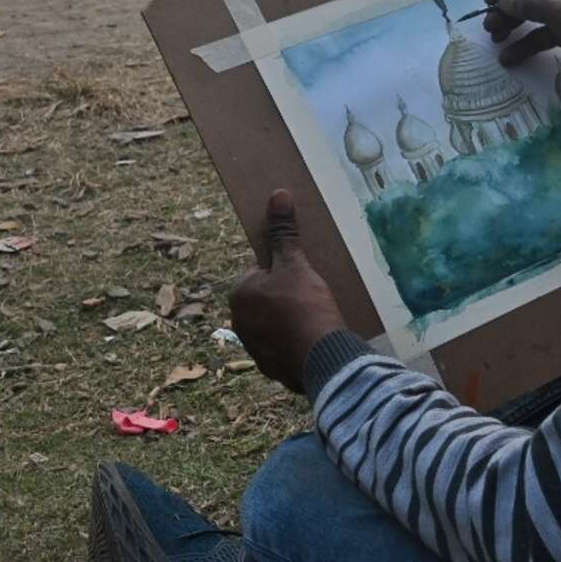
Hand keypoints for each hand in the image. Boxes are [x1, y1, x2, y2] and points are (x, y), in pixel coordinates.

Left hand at [229, 190, 345, 393]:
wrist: (322, 359)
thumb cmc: (304, 305)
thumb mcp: (295, 263)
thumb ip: (283, 231)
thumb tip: (277, 194)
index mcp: (240, 294)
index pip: (260, 270)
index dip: (284, 268)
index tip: (303, 273)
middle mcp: (238, 321)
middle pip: (266, 297)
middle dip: (285, 294)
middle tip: (312, 294)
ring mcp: (253, 348)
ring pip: (273, 322)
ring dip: (289, 318)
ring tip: (315, 315)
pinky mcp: (270, 367)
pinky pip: (282, 345)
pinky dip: (294, 340)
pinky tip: (312, 337)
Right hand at [483, 0, 560, 96]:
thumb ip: (533, 5)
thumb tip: (503, 0)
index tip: (492, 0)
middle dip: (508, 8)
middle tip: (489, 25)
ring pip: (532, 15)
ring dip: (512, 26)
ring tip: (495, 39)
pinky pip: (539, 34)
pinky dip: (524, 44)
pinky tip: (509, 57)